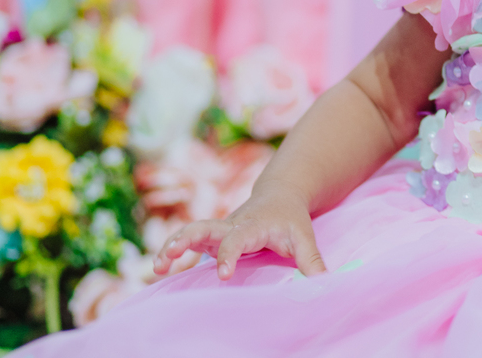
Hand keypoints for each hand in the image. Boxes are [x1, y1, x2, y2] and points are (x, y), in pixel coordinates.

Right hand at [153, 187, 326, 280]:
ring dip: (173, 245)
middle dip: (186, 239)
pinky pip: (189, 241)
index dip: (228, 256)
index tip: (222, 275)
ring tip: (157, 267)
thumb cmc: (291, 219)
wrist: (280, 196)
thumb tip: (324, 285)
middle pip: (204, 226)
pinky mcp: (212, 236)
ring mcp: (219, 229)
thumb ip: (312, 261)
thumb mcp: (304, 237)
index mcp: (252, 225)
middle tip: (168, 256)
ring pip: (191, 231)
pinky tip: (162, 270)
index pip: (236, 239)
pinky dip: (174, 252)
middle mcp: (231, 224)